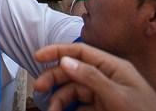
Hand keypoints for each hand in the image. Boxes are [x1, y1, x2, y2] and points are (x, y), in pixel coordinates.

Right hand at [32, 44, 155, 110]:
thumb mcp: (117, 96)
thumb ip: (91, 77)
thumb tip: (66, 61)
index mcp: (113, 67)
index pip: (80, 52)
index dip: (58, 51)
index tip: (38, 56)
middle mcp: (107, 78)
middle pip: (73, 71)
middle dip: (55, 78)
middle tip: (39, 87)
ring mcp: (105, 94)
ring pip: (74, 91)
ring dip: (60, 99)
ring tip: (52, 110)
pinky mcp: (104, 109)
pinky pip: (81, 106)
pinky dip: (70, 109)